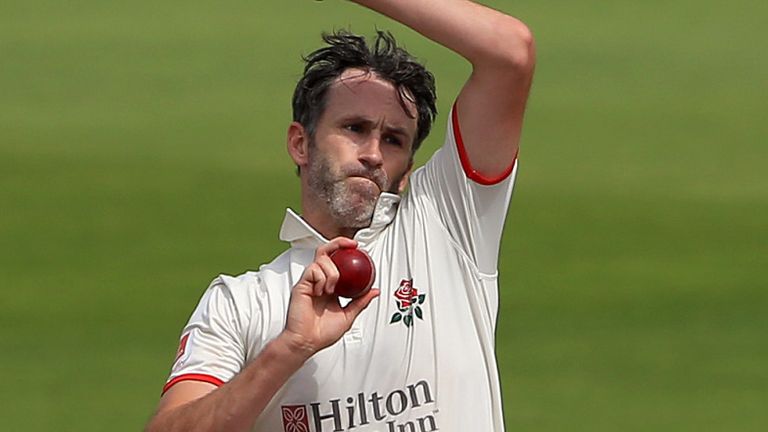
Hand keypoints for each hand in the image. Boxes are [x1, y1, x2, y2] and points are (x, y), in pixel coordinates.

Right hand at [281, 237, 379, 358]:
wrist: (306, 342)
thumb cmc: (322, 333)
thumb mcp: (348, 315)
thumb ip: (361, 301)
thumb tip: (375, 291)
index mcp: (330, 286)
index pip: (336, 261)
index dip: (346, 251)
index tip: (359, 249)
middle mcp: (319, 280)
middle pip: (326, 252)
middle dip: (339, 243)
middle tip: (352, 246)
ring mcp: (310, 281)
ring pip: (322, 260)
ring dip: (332, 273)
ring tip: (331, 290)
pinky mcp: (302, 284)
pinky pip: (313, 270)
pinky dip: (321, 279)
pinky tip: (321, 292)